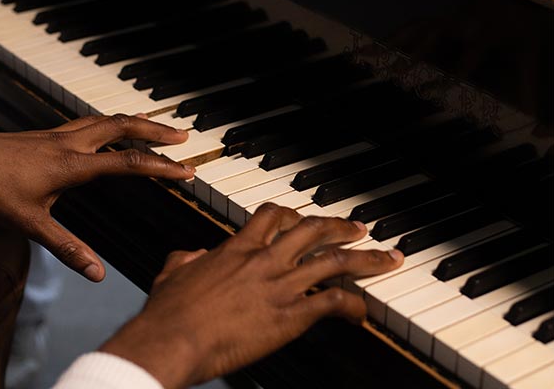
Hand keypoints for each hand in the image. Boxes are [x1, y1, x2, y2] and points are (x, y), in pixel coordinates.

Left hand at [0, 114, 193, 281]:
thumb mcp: (30, 224)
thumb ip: (67, 248)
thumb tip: (95, 273)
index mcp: (72, 165)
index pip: (128, 163)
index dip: (162, 167)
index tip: (187, 171)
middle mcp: (73, 143)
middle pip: (125, 126)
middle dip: (158, 130)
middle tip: (184, 136)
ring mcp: (62, 134)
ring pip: (109, 118)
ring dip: (139, 121)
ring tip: (160, 126)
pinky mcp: (52, 132)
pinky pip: (92, 120)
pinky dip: (114, 121)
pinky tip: (116, 126)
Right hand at [101, 203, 403, 388]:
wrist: (171, 340)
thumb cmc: (168, 312)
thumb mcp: (172, 274)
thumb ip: (186, 258)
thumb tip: (192, 254)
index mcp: (237, 248)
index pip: (273, 216)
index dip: (294, 214)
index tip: (305, 218)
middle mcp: (264, 260)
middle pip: (313, 230)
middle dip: (341, 226)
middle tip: (360, 228)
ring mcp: (280, 286)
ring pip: (333, 261)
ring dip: (364, 258)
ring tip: (386, 258)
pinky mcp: (289, 316)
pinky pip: (332, 303)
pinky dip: (353, 305)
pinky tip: (362, 312)